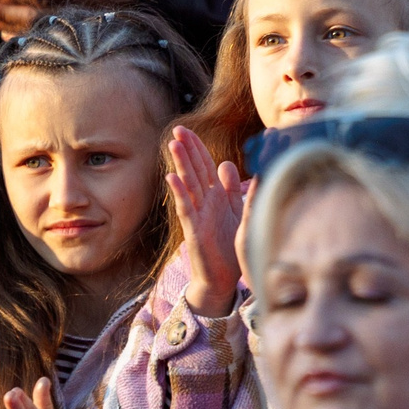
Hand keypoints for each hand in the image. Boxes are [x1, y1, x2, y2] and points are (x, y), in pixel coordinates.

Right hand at [168, 126, 249, 317]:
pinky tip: (172, 177)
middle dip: (187, 150)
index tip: (188, 130)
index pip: (205, 166)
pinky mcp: (194, 230)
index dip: (198, 148)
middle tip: (177, 129)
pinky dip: (179, 193)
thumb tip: (227, 163)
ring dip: (180, 165)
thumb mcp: (236, 213)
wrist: (222, 279)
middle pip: (194, 171)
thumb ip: (232, 188)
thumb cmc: (227, 247)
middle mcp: (204, 203)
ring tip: (173, 145)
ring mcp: (197, 215)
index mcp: (215, 197)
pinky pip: (185, 208)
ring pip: (188, 185)